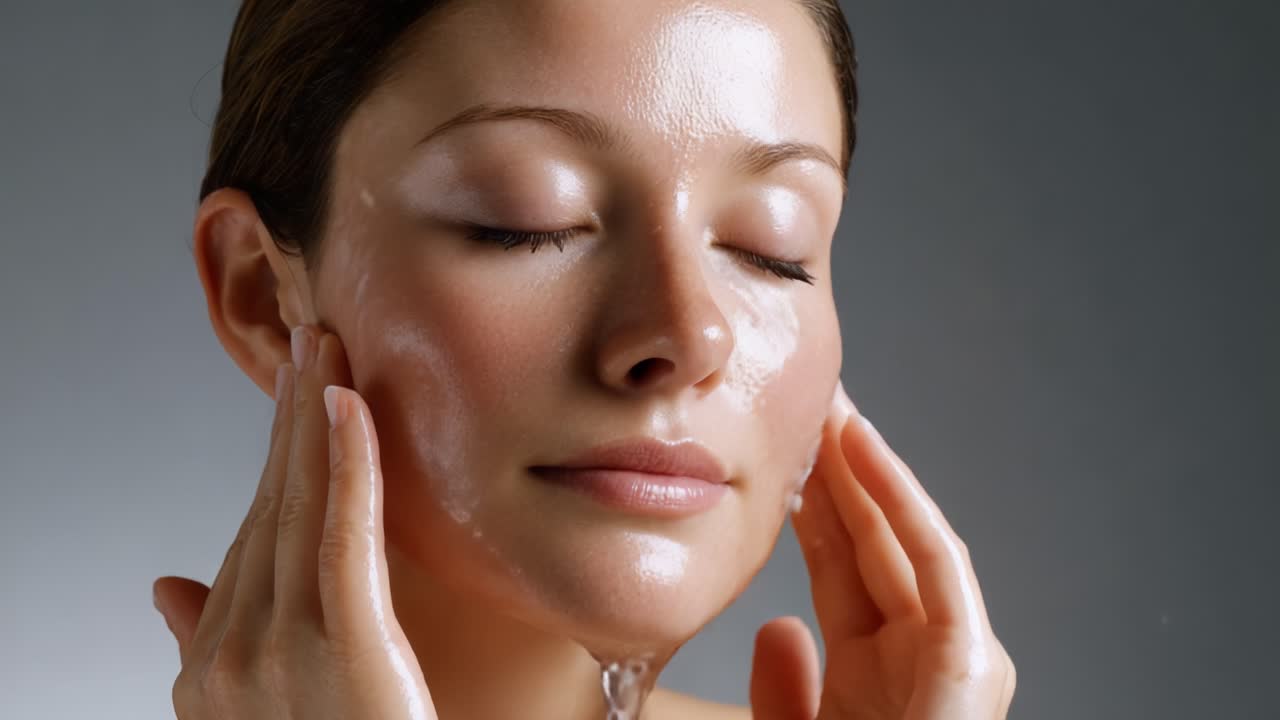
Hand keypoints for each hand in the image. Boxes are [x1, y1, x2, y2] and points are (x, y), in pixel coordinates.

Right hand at [151, 325, 435, 718]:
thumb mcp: (249, 715)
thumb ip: (206, 646)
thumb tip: (165, 587)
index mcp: (213, 660)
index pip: (248, 534)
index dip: (272, 459)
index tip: (293, 393)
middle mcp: (231, 649)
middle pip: (268, 506)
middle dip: (288, 416)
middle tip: (309, 339)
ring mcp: (280, 647)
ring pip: (298, 505)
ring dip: (312, 415)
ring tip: (326, 347)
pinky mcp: (345, 645)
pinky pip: (343, 535)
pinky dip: (344, 461)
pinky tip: (344, 401)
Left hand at [749, 383, 1014, 718]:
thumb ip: (785, 690)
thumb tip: (776, 626)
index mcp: (879, 667)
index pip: (841, 562)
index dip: (812, 501)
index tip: (778, 448)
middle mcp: (921, 649)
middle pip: (873, 536)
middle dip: (838, 466)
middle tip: (809, 399)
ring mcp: (954, 649)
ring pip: (903, 533)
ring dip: (866, 465)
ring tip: (830, 402)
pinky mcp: (971, 656)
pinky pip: (934, 557)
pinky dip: (901, 496)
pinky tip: (862, 443)